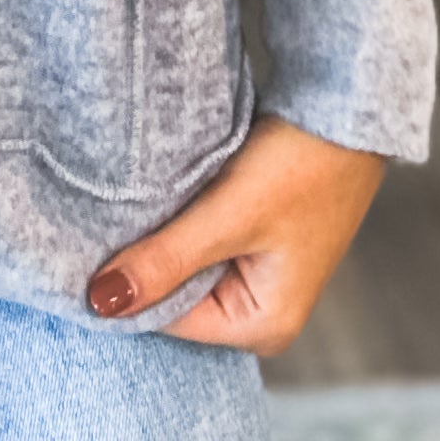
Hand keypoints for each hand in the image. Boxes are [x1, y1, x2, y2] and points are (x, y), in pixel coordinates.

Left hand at [87, 115, 384, 354]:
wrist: (347, 112)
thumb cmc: (303, 167)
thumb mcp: (228, 217)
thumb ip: (165, 262)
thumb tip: (101, 301)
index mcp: (264, 328)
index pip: (166, 320)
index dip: (126, 285)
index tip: (92, 247)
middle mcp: (262, 315)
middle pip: (174, 298)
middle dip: (145, 263)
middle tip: (114, 220)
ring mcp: (259, 280)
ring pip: (183, 269)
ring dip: (162, 239)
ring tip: (143, 205)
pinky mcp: (253, 245)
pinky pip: (198, 246)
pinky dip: (180, 224)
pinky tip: (169, 198)